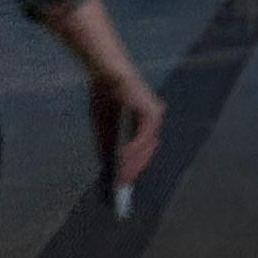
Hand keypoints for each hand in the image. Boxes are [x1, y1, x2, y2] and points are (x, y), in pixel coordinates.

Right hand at [89, 59, 165, 191]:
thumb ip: (108, 143)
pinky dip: (134, 150)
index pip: (142, 148)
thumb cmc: (104, 93)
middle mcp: (152, 119)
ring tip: (123, 178)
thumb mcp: (104, 124)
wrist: (105, 72)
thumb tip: (108, 166)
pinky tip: (123, 161)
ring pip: (146, 146)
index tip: (126, 181)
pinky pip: (143, 137)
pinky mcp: (150, 112)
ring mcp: (154, 116)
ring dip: (134, 163)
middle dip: (134, 169)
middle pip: (146, 150)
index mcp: (144, 121)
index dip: (134, 166)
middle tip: (124, 185)